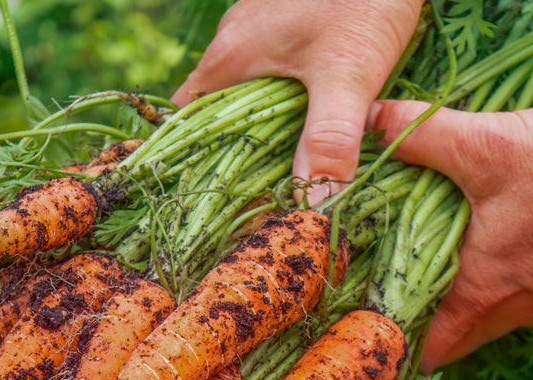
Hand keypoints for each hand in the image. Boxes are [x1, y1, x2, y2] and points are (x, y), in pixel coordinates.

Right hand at [171, 0, 422, 202]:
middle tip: (248, 196)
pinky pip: (269, 72)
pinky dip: (278, 101)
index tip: (206, 196)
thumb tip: (313, 206)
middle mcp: (233, 44)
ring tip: (276, 169)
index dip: (189, 160)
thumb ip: (329, 139)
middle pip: (213, 112)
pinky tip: (305, 117)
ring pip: (242, 92)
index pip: (183, 120)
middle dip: (227, 154)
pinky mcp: (288, 19)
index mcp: (228, 60)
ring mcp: (259, 28)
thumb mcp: (348, 72)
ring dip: (255, 128)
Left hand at [368, 100, 532, 370]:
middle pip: (455, 341)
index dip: (397, 345)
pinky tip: (485, 253)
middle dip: (424, 326)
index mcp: (480, 294)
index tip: (370, 330)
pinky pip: (520, 302)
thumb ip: (422, 137)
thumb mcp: (489, 146)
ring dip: (461, 306)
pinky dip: (497, 288)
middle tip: (390, 298)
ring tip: (426, 273)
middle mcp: (513, 311)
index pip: (427, 350)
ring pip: (489, 322)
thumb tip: (371, 121)